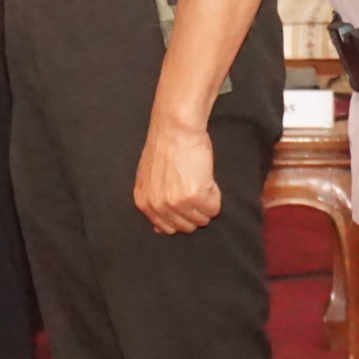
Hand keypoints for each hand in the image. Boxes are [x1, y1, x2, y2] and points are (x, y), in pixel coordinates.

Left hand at [133, 114, 222, 233]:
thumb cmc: (165, 148)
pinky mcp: (195, 196)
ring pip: (203, 219)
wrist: (176, 129)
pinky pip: (214, 208)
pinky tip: (204, 176)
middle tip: (192, 185)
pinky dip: (214, 194)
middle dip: (195, 210)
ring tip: (197, 179)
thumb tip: (159, 230)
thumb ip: (153, 203)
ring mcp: (176, 203)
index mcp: (144, 204)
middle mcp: (158, 206)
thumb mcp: (149, 179)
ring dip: (205, 202)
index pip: (167, 229)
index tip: (184, 198)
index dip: (181, 214)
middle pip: (187, 226)